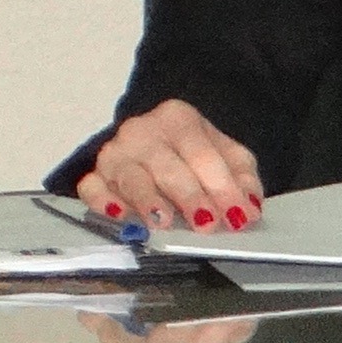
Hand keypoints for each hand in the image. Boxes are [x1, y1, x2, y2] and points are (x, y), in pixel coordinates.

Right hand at [76, 96, 265, 237]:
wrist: (153, 140)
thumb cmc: (191, 153)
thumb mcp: (225, 156)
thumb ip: (242, 179)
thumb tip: (249, 207)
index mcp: (178, 119)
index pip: (202, 153)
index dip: (222, 186)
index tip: (237, 216)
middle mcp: (142, 131)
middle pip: (167, 165)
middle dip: (189, 196)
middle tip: (206, 223)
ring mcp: (115, 153)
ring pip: (130, 176)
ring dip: (147, 199)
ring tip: (162, 221)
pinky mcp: (95, 175)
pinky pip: (92, 188)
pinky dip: (103, 201)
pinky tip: (119, 215)